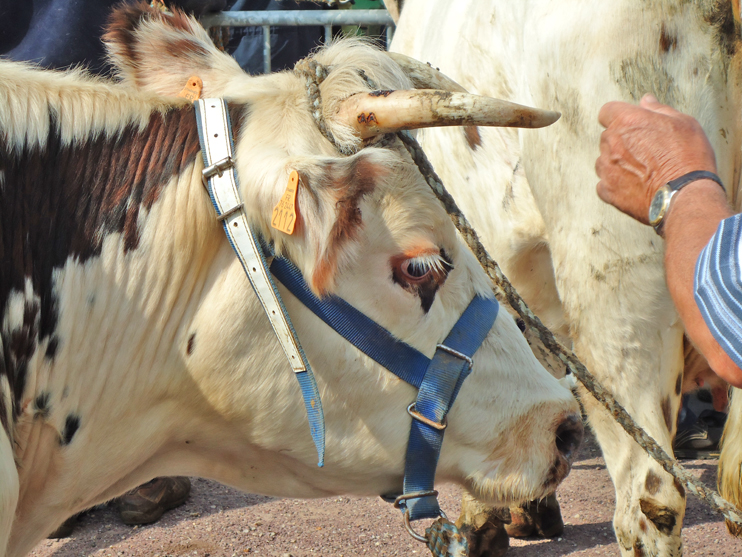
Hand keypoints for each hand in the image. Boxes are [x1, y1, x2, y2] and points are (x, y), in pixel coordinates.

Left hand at [595, 94, 716, 223]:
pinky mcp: (607, 191)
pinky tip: (634, 186)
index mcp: (628, 122)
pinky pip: (604, 183)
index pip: (607, 111)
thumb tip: (646, 100)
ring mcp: (607, 168)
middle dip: (621, 140)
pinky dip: (615, 184)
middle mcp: (612, 143)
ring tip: (641, 171)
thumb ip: (659, 110)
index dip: (618, 116)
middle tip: (645, 150)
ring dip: (616, 162)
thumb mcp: (684, 123)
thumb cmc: (688, 158)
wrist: (685, 196)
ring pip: (603, 160)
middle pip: (607, 137)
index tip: (629, 124)